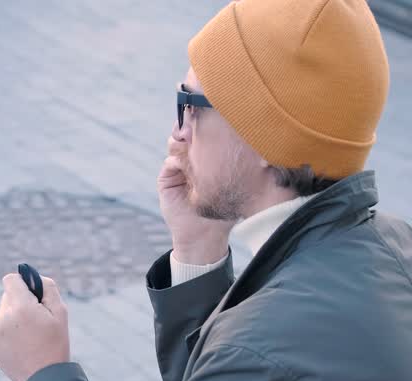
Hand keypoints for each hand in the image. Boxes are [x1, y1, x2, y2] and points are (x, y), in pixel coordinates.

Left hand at [0, 273, 69, 380]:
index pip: (10, 280)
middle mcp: (3, 317)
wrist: (44, 378)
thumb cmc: (55, 343)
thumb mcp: (60, 312)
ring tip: (30, 336)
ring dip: (14, 318)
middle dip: (21, 303)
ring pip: (3, 313)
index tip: (31, 293)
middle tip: (36, 320)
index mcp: (20, 307)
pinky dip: (7, 332)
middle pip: (7, 297)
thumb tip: (33, 278)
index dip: (22, 283)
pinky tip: (21, 344)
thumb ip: (47, 288)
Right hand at [158, 133, 234, 264]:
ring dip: (182, 141)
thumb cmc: (225, 206)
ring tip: (192, 141)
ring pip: (175, 144)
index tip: (212, 115)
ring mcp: (178, 167)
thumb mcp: (234, 180)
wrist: (205, 233)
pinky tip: (188, 164)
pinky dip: (178, 159)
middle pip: (186, 132)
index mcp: (207, 155)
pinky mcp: (166, 178)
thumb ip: (234, 160)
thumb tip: (245, 133)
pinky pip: (170, 161)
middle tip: (197, 126)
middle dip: (191, 126)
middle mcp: (191, 158)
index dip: (205, 122)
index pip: (203, 132)